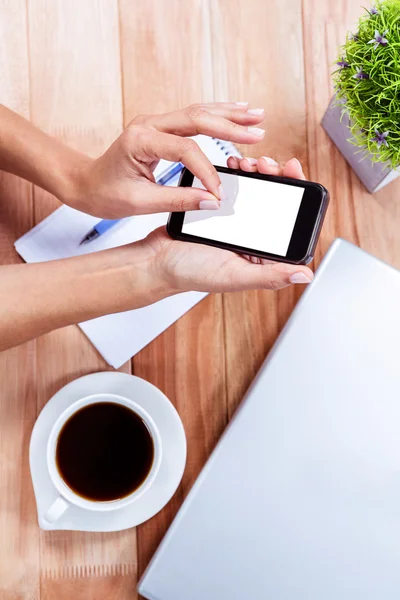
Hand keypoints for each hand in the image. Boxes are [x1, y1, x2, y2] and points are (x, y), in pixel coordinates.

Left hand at [66, 102, 265, 217]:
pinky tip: (233, 115)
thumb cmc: (105, 193)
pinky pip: (192, 119)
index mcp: (140, 140)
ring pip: (197, 112)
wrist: (85, 183)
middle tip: (258, 131)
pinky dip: (215, 117)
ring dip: (228, 115)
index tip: (219, 193)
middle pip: (197, 118)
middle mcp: (148, 125)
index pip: (185, 150)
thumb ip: (178, 201)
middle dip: (230, 125)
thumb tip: (212, 201)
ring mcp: (155, 123)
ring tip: (256, 116)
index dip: (206, 171)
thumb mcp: (140, 203)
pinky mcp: (160, 129)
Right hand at [140, 156, 312, 292]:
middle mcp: (253, 239)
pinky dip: (237, 174)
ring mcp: (236, 223)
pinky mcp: (219, 212)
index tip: (293, 172)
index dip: (297, 193)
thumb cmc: (191, 274)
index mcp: (263, 255)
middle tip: (266, 163)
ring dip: (257, 172)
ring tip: (248, 162)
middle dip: (276, 176)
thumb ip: (270, 276)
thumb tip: (306, 274)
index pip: (290, 221)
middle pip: (277, 201)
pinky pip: (235, 189)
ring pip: (257, 191)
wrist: (155, 261)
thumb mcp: (234, 276)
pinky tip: (234, 165)